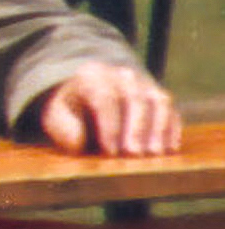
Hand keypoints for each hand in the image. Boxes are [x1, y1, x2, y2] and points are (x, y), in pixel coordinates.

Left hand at [39, 61, 180, 156]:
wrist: (87, 92)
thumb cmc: (71, 110)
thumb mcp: (57, 116)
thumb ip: (64, 128)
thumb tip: (79, 142)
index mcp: (91, 75)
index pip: (103, 98)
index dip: (108, 126)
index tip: (110, 152)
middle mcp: (120, 75)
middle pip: (133, 98)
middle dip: (135, 127)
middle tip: (135, 154)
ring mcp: (143, 83)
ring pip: (157, 101)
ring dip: (158, 128)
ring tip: (154, 153)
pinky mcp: (158, 96)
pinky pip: (170, 109)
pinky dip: (171, 127)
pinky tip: (169, 148)